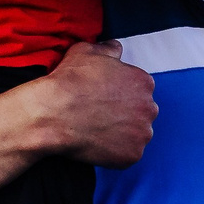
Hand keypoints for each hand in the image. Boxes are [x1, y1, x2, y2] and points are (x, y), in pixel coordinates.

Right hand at [34, 42, 156, 167]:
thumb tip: (115, 48)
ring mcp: (142, 133)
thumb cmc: (70, 80)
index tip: (105, 98)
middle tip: (100, 115)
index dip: (120, 93)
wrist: (54, 113)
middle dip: (125, 114)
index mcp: (144, 81)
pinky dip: (115, 152)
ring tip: (97, 130)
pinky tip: (97, 144)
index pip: (139, 89)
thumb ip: (108, 48)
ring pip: (136, 134)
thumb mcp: (87, 51)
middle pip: (141, 112)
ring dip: (122, 133)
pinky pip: (127, 155)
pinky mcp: (132, 155)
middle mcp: (149, 107)